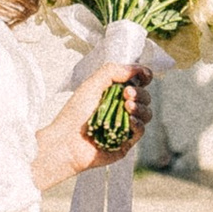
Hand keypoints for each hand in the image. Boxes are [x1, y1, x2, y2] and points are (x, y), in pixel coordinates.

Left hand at [33, 62, 149, 191]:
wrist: (66, 142)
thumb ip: (113, 71)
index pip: (136, 82)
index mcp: (113, 93)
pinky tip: (130, 120)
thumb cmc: (75, 113)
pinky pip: (140, 131)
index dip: (143, 77)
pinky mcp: (126, 142)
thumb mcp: (91, 85)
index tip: (144, 76)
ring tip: (127, 106)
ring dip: (140, 107)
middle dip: (140, 93)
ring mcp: (124, 126)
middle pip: (144, 97)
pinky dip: (138, 123)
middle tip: (127, 93)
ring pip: (146, 113)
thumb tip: (137, 69)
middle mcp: (121, 108)